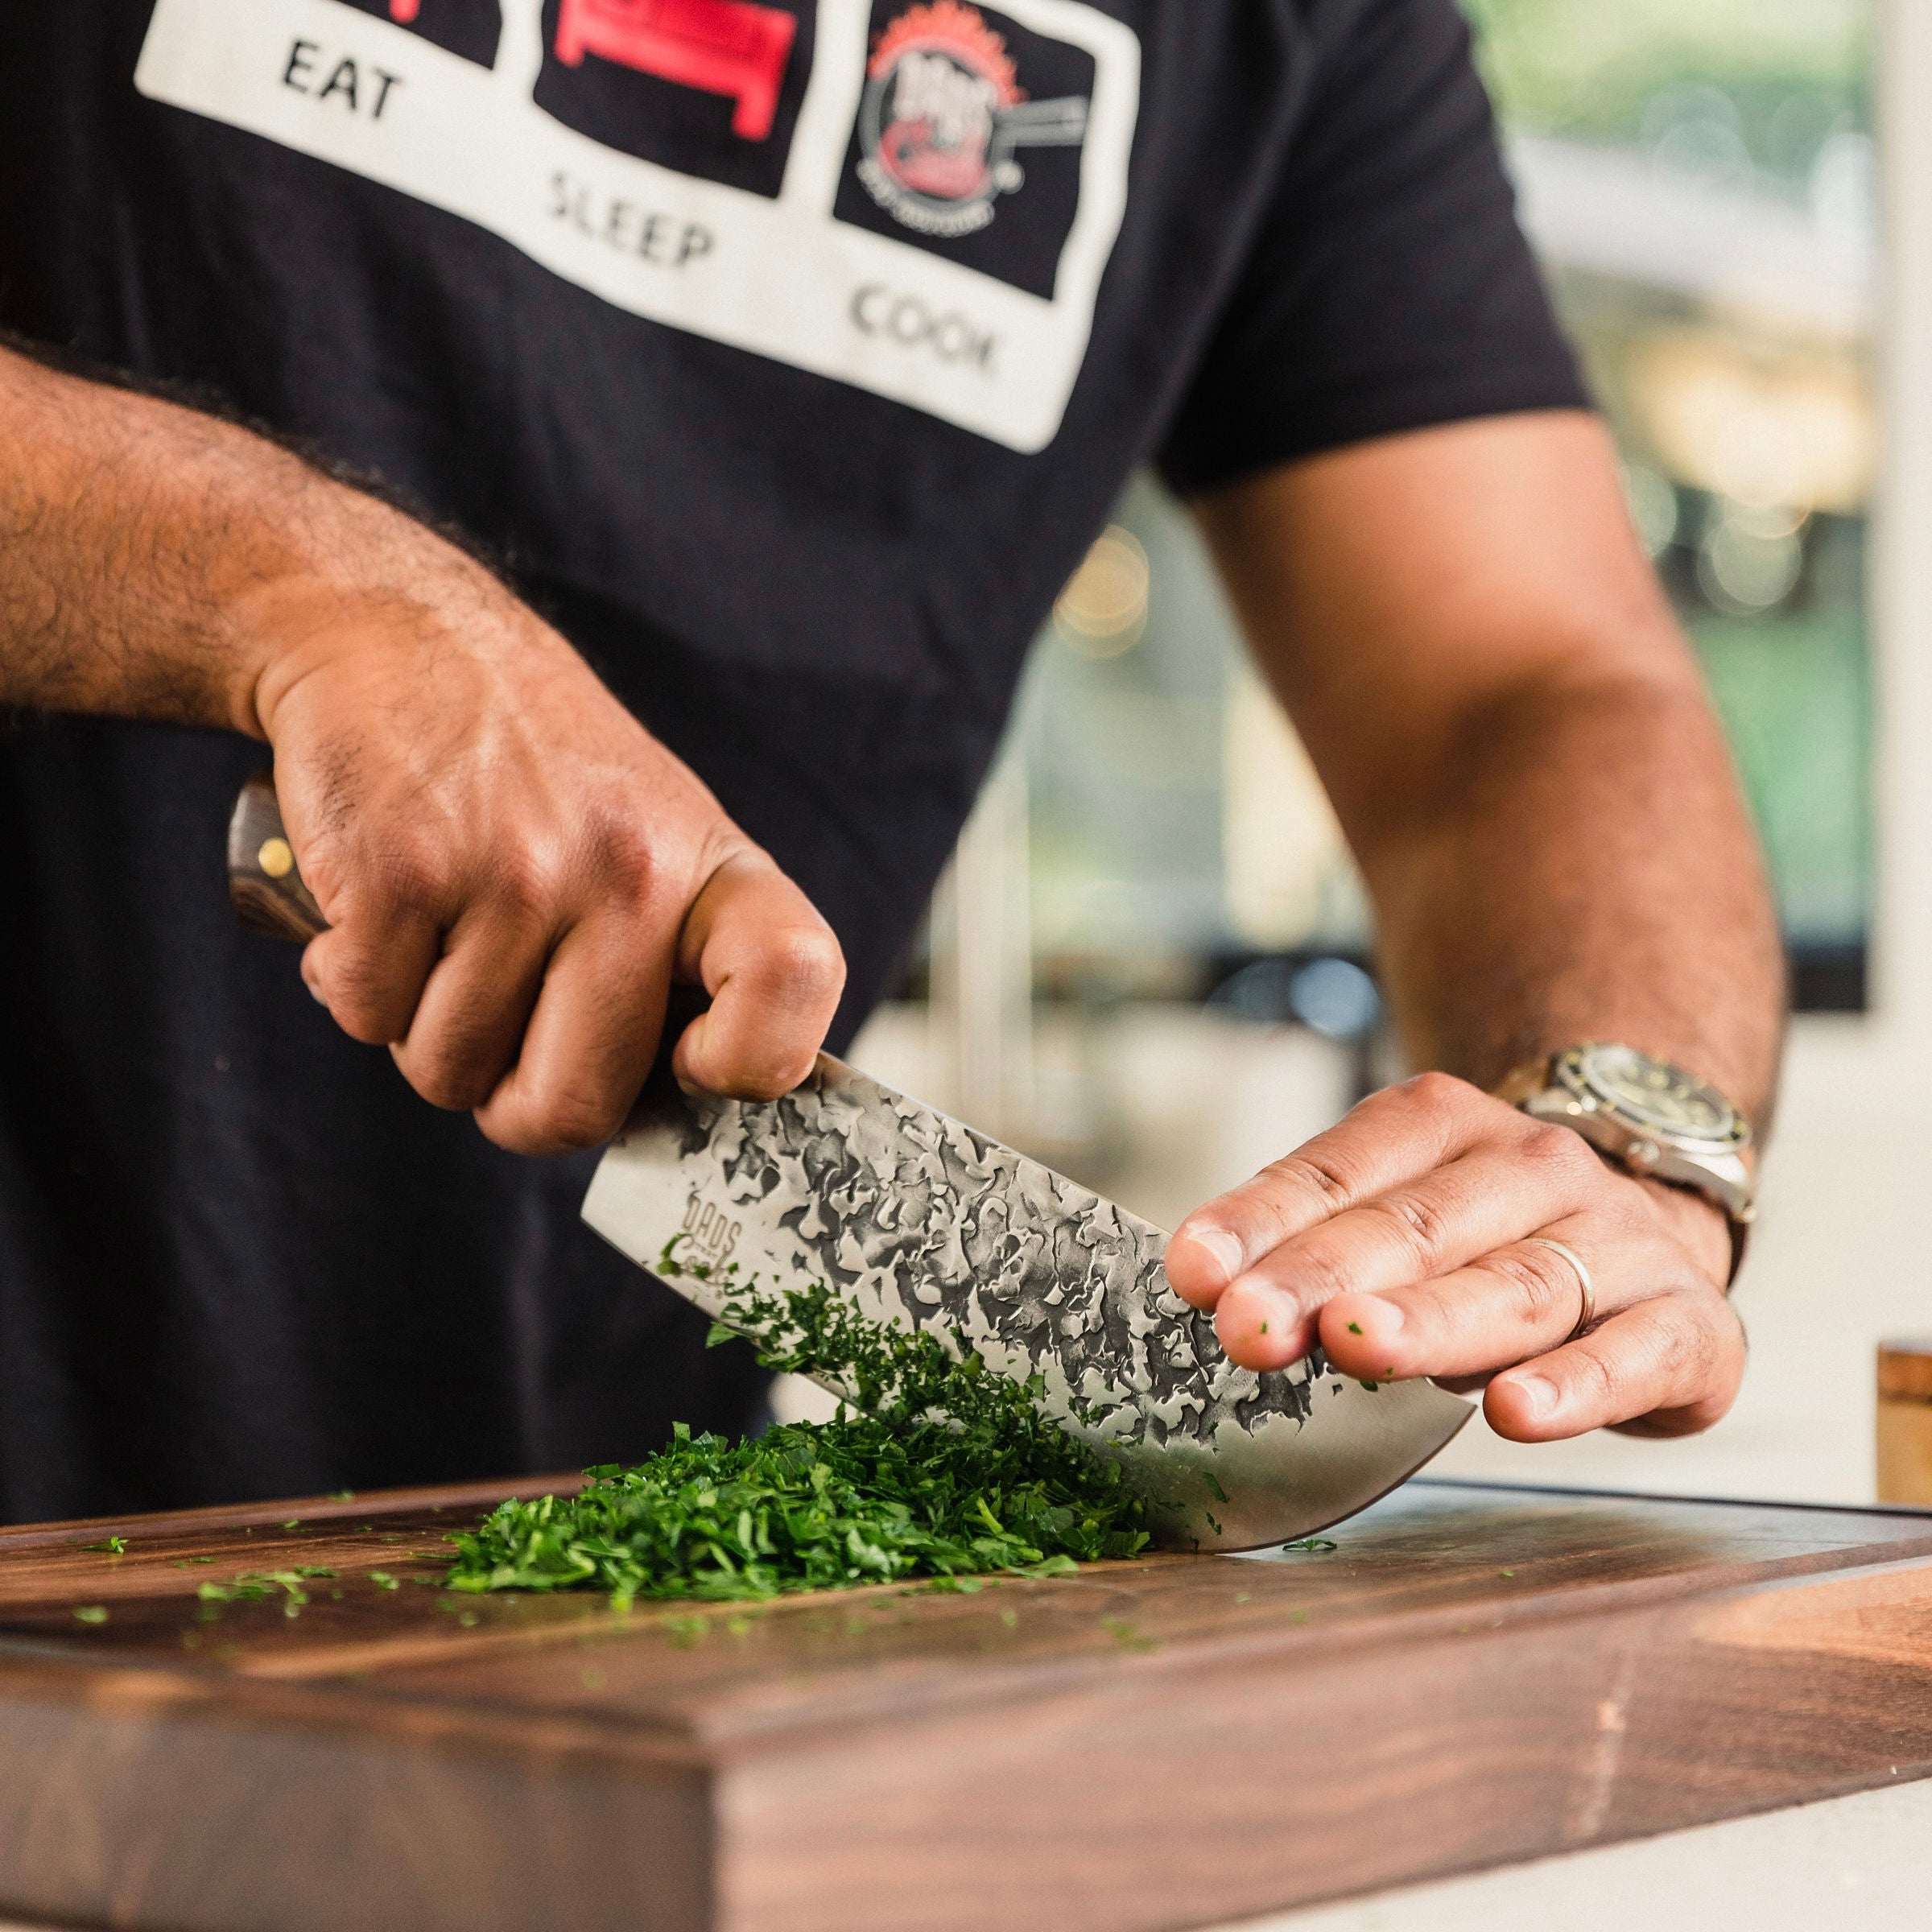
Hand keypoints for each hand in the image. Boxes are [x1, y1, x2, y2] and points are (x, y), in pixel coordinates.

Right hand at [240, 507, 843, 1156]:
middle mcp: (628, 870)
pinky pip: (366, 1016)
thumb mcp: (653, 837)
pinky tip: (377, 910)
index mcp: (707, 872)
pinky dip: (350, 985)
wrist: (398, 636)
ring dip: (421, 1030)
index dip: (750, 1062)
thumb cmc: (535, 775)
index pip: (793, 980)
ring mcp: (515, 870)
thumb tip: (672, 1116)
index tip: (692, 1066)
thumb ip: (678, 966)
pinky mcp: (399, 869)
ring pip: (448, 1071)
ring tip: (437, 931)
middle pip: (575, 1105)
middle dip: (513, 1099)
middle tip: (497, 1024)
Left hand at [1164, 1072, 1742, 1440]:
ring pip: (1516, 1285)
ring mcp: (1618, 1240)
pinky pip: (1634, 1353)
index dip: (1259, 1220)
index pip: (1336, 1170)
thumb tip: (1204, 1279)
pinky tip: (1514, 1412)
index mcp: (1443, 1124)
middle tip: (1251, 1325)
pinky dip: (1576, 1386)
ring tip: (1358, 1346)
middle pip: (1415, 1227)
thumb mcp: (1391, 1215)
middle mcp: (1534, 1167)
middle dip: (1323, 1278)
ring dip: (1431, 1323)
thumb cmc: (1482, 1236)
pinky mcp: (1687, 1322)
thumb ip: (1306, 1242)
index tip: (1193, 1271)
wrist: (1650, 1223)